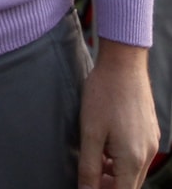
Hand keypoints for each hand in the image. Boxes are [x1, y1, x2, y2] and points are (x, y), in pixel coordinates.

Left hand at [78, 38, 157, 188]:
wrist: (123, 63)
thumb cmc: (104, 94)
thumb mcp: (90, 132)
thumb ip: (89, 167)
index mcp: (132, 160)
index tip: (88, 186)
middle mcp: (147, 154)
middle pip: (129, 185)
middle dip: (109, 186)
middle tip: (88, 177)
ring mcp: (151, 142)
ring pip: (134, 171)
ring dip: (115, 174)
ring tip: (95, 161)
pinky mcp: (150, 131)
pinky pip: (138, 156)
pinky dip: (122, 160)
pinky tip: (106, 146)